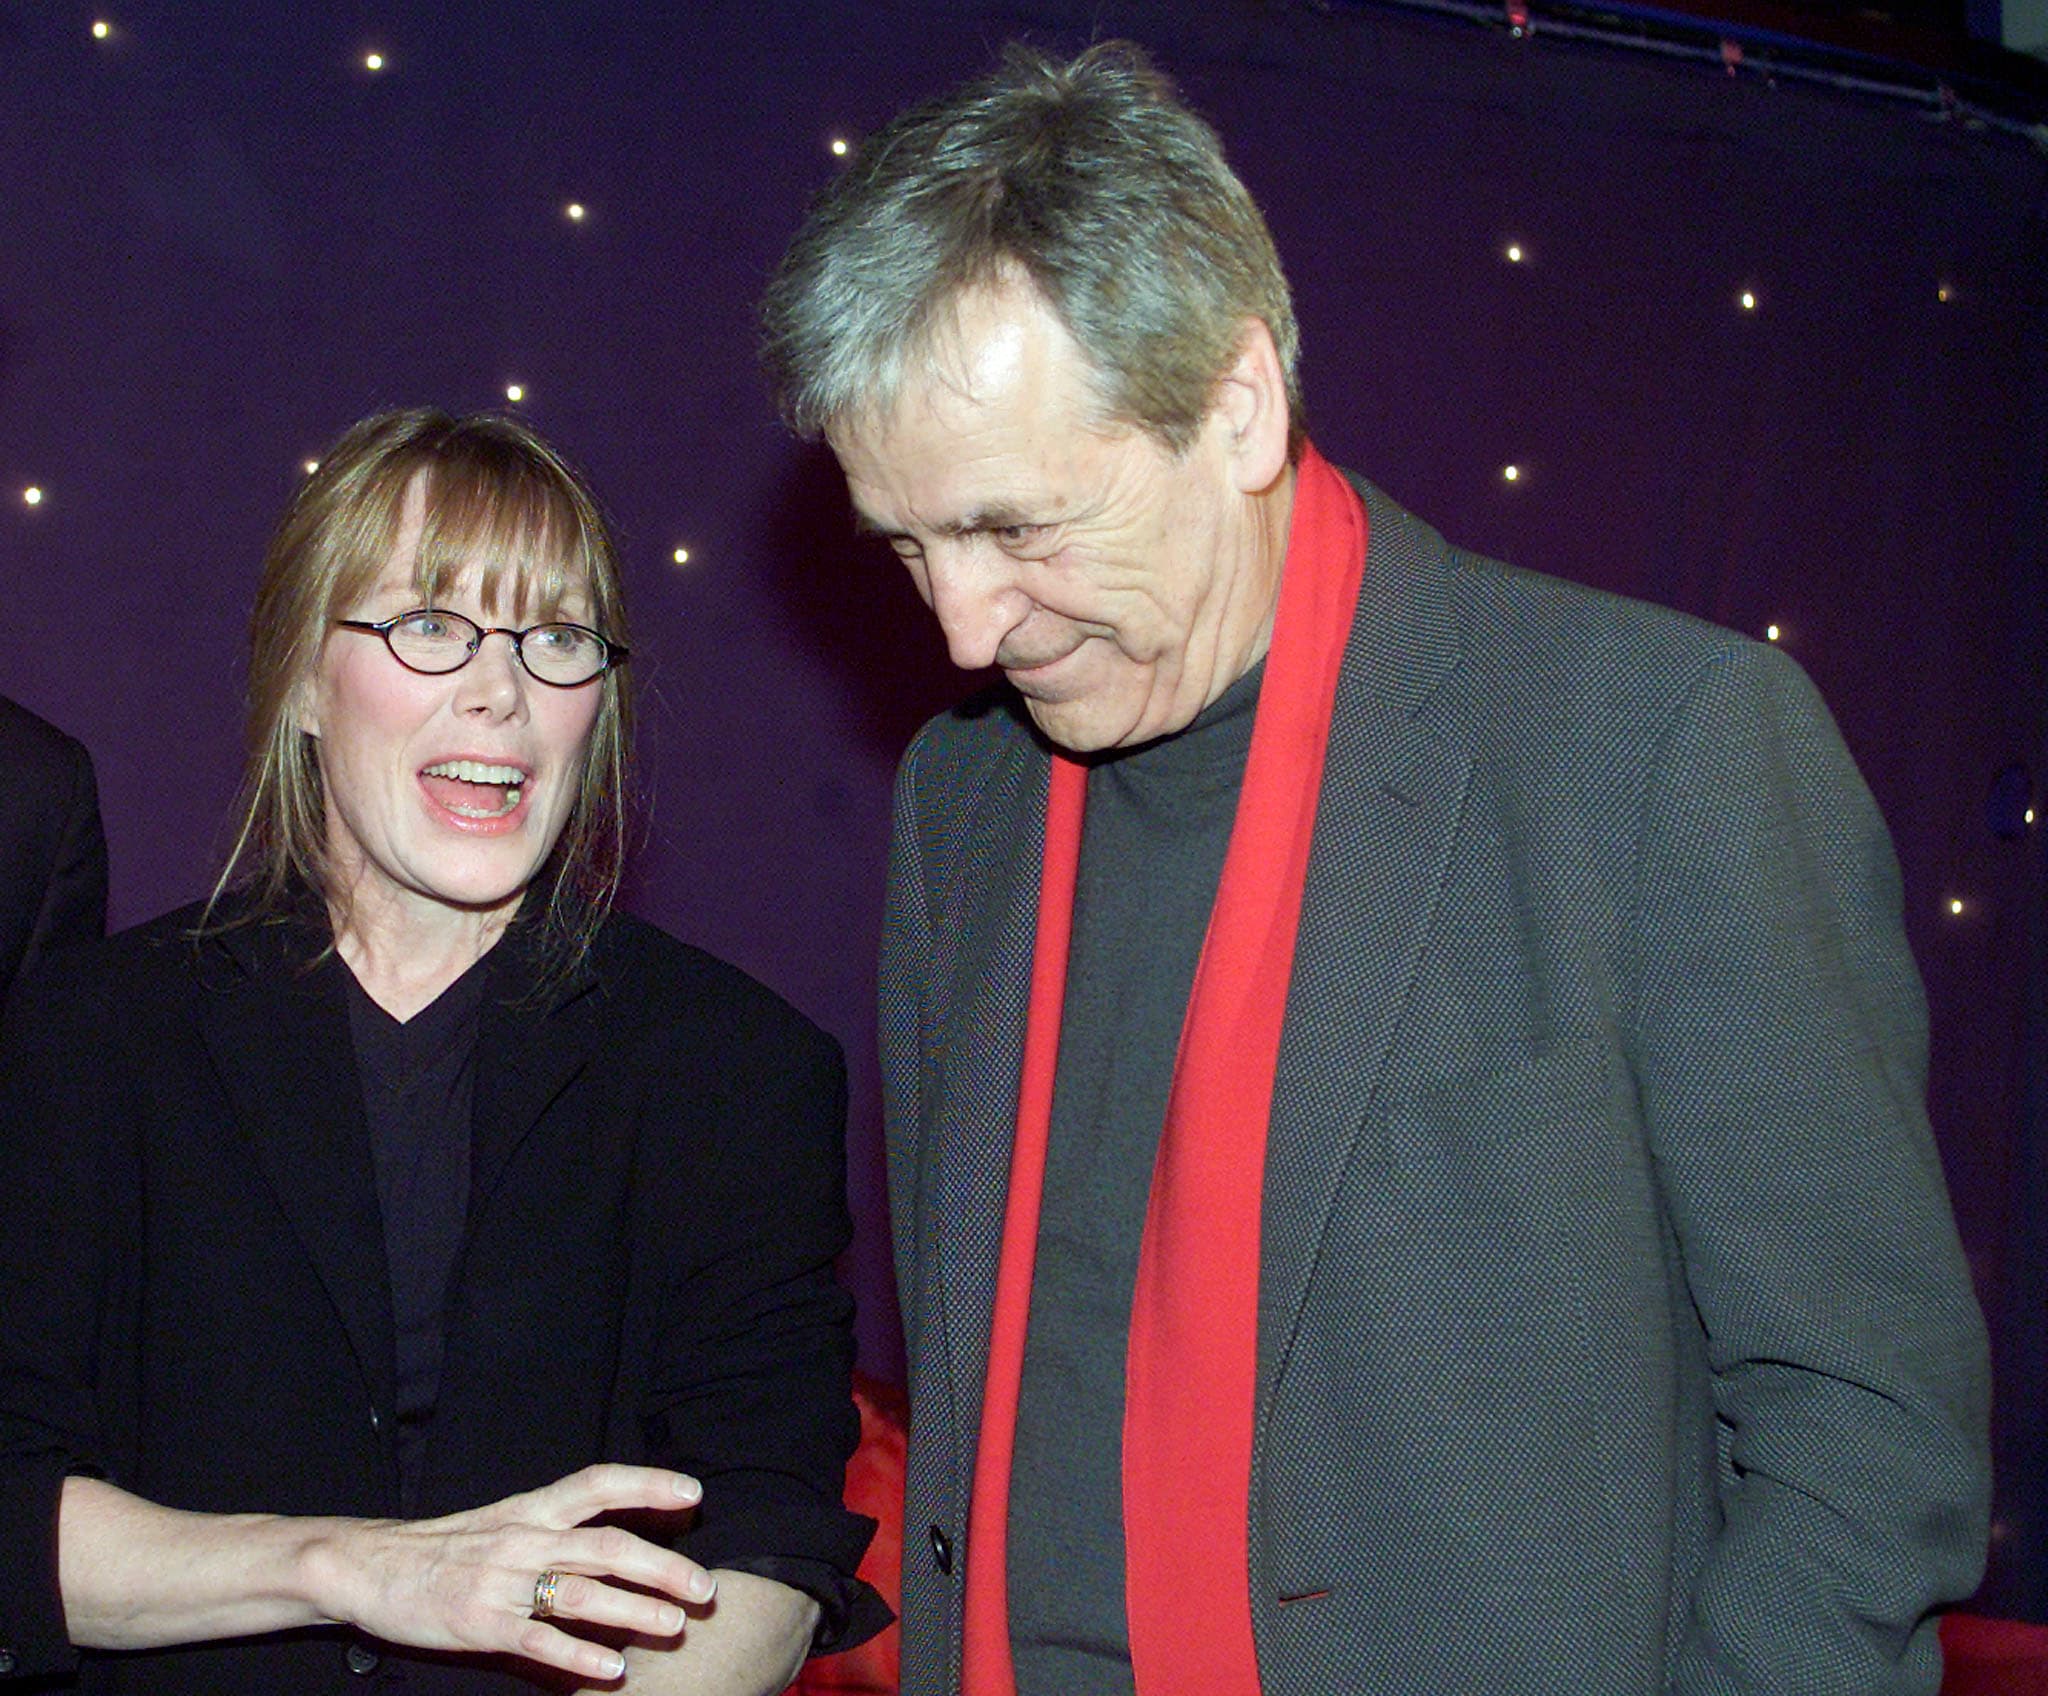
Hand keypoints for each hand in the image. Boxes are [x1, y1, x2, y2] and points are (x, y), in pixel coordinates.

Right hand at [305, 1463, 713, 1683]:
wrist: (371, 1565)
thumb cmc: (447, 1547)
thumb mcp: (506, 1523)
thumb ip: (558, 1530)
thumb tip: (621, 1541)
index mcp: (533, 1509)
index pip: (600, 1484)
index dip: (648, 1483)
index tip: (693, 1493)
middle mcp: (525, 1538)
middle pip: (607, 1545)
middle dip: (662, 1564)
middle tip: (704, 1587)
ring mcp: (503, 1581)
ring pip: (581, 1591)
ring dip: (634, 1609)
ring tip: (674, 1623)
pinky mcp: (480, 1624)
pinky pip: (538, 1641)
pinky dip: (578, 1655)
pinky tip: (612, 1668)